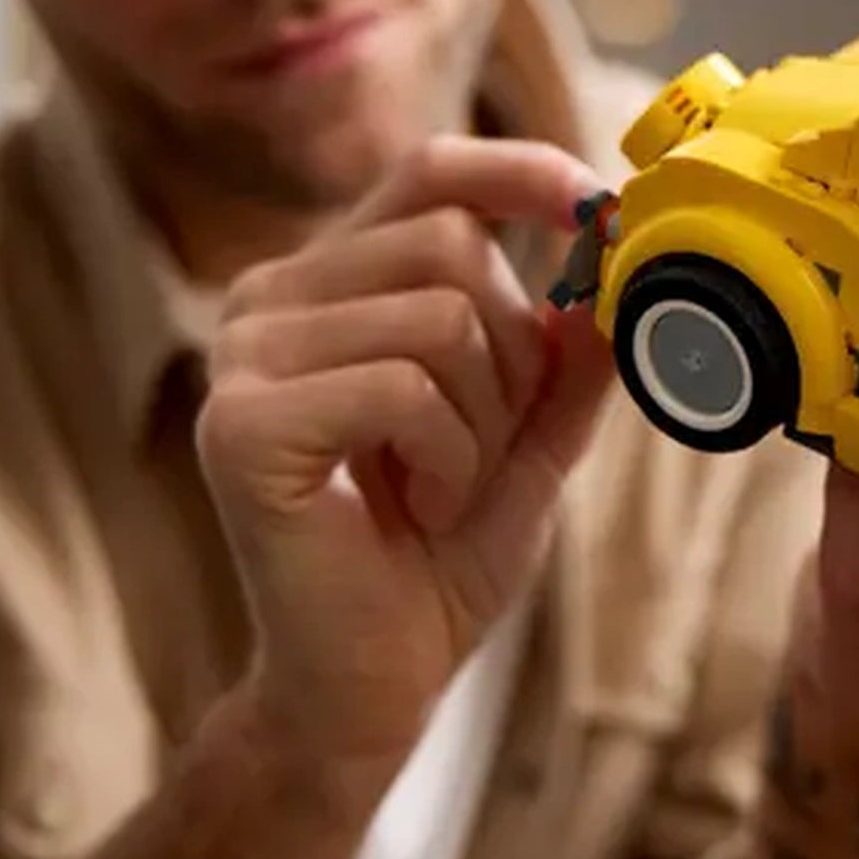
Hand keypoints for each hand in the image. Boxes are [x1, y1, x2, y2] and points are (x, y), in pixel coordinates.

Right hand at [195, 135, 613, 781]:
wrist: (367, 686)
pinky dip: (444, 458)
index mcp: (329, 282)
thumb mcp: (534, 438)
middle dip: (510, 356)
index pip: (428, 172)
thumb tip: (618, 258)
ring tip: (438, 490)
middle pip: (449, 245)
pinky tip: (414, 511)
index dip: (519, 172)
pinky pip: (402, 387)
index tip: (594, 203)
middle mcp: (268, 299)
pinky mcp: (240, 424)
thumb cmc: (438, 557)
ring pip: (439, 318)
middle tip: (482, 449)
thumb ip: (571, 353)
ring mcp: (242, 357)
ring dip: (480, 422)